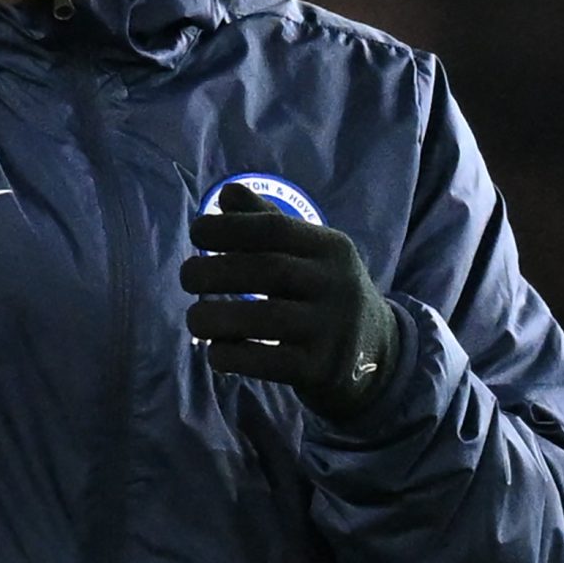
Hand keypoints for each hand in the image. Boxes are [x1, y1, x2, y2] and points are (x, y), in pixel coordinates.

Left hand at [181, 182, 401, 419]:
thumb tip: (227, 193)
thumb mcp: (309, 255)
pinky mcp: (320, 369)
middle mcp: (336, 285)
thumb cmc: (323, 294)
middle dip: (215, 271)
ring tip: (195, 318)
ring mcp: (332, 330)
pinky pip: (267, 361)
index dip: (228, 227)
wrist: (376, 356)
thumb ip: (268, 223)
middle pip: (268, 270)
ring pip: (264, 319)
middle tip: (187, 277)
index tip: (196, 232)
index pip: (275, 228)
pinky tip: (215, 351)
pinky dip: (231, 355)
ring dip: (215, 318)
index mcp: (331, 248)